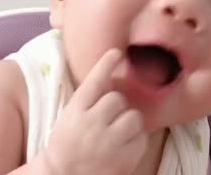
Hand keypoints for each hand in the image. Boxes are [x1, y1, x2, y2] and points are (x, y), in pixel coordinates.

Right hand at [44, 49, 147, 174]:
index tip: (116, 52)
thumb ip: (88, 100)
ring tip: (117, 134)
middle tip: (106, 121)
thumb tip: (111, 78)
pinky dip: (136, 140)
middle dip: (116, 107)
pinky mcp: (124, 158)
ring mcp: (108, 142)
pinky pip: (142, 137)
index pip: (93, 83)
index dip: (105, 65)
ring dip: (128, 122)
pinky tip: (122, 148)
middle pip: (117, 99)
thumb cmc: (69, 143)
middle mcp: (91, 124)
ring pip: (133, 116)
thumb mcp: (70, 117)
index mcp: (74, 112)